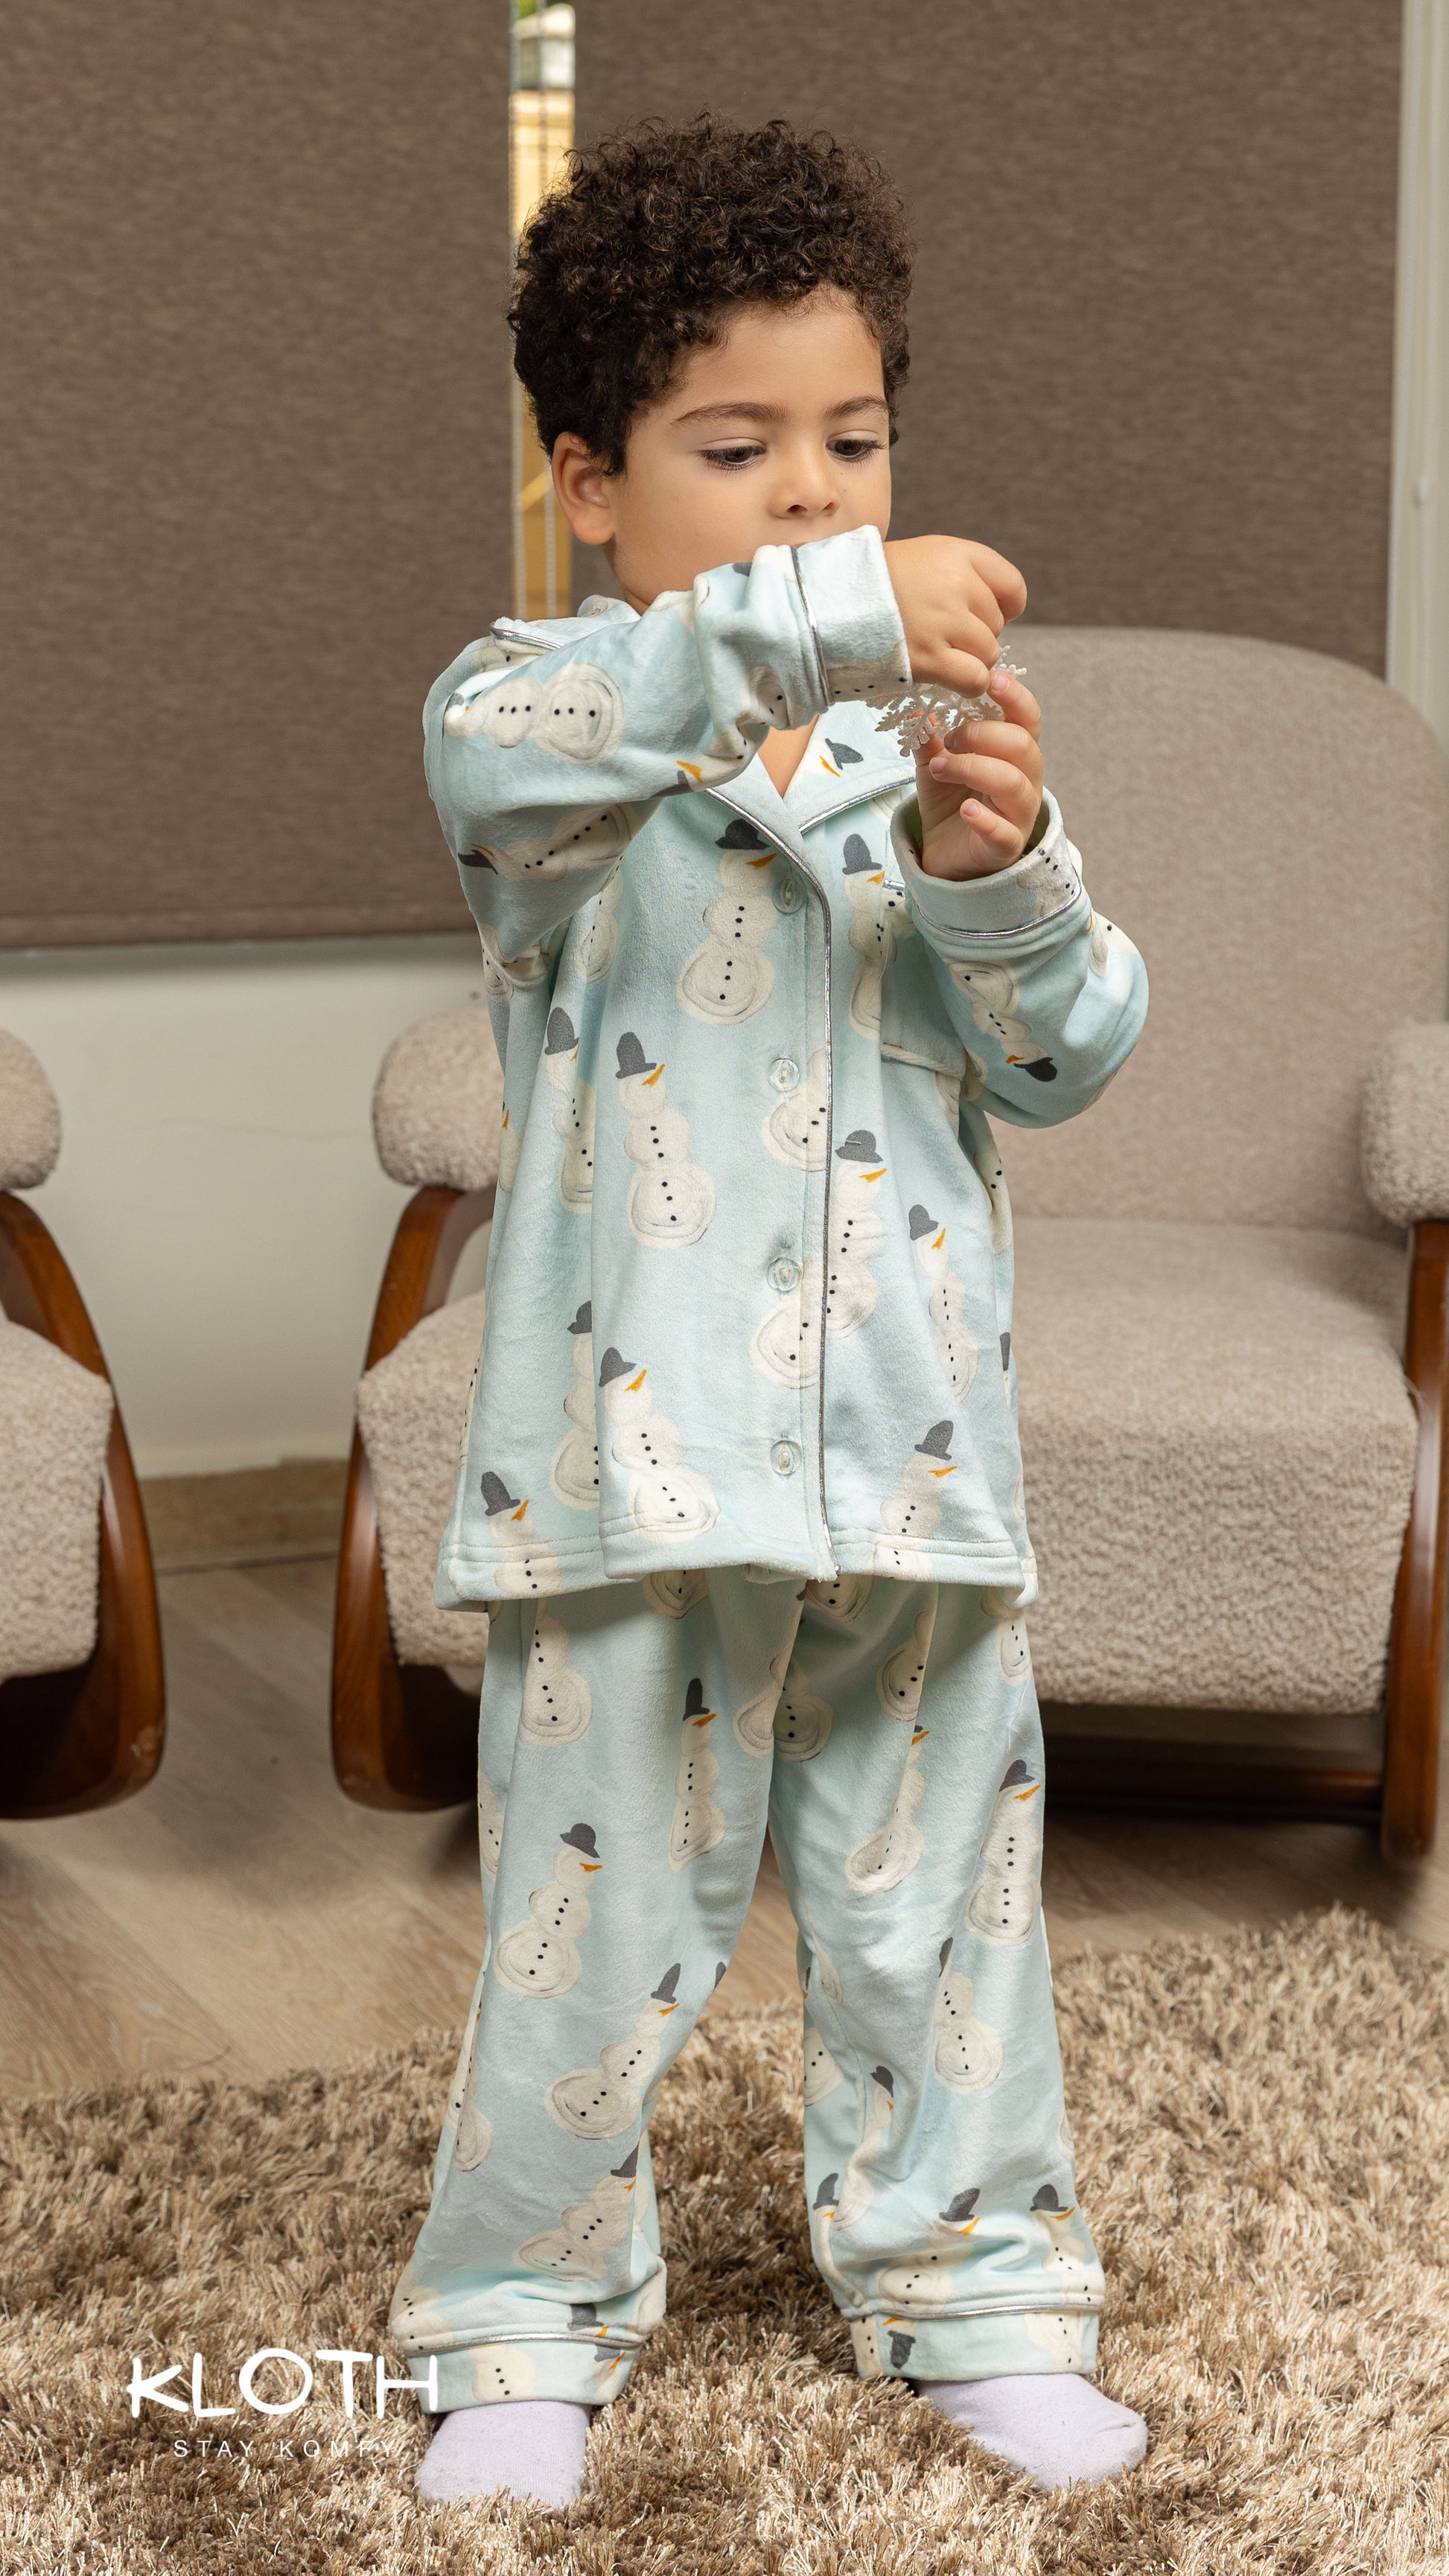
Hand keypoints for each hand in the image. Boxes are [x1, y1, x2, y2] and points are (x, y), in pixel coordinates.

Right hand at [883, 536, 1026, 695]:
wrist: (827, 603)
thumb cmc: (877, 583)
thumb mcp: (925, 556)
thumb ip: (966, 572)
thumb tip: (1007, 610)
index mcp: (957, 554)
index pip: (1012, 586)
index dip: (1007, 605)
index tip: (984, 613)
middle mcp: (955, 584)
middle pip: (997, 623)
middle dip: (977, 632)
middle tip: (941, 631)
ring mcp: (943, 623)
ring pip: (989, 653)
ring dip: (970, 659)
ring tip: (940, 653)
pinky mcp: (930, 659)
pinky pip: (974, 679)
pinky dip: (968, 683)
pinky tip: (949, 677)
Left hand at [915, 669, 1044, 878]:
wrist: (946, 855)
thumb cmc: (952, 802)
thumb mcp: (936, 764)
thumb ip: (930, 739)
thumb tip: (915, 708)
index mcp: (1015, 753)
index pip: (1028, 719)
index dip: (1016, 697)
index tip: (992, 680)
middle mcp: (1026, 779)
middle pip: (1022, 745)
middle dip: (982, 735)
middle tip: (949, 741)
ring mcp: (1019, 813)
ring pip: (1013, 782)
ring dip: (973, 768)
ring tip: (940, 768)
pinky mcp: (1006, 845)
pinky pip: (1005, 831)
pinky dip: (985, 818)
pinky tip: (965, 809)